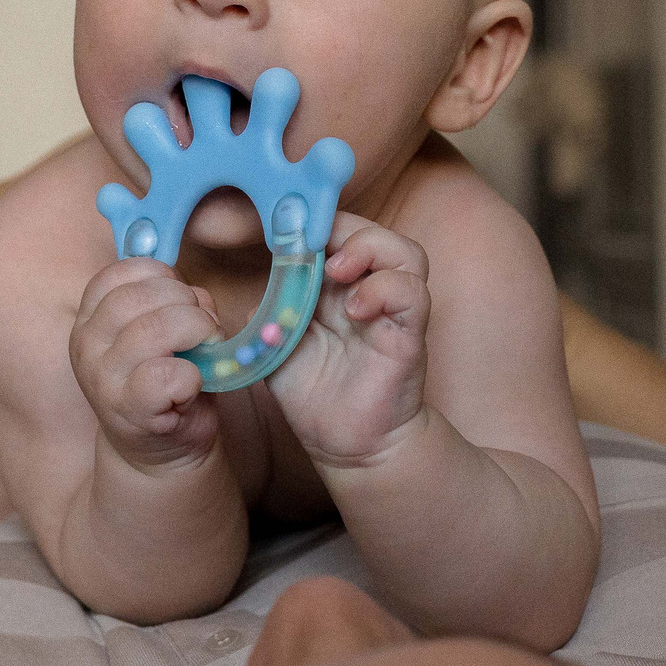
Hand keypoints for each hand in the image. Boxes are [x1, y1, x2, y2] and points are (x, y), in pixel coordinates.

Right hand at [70, 258, 221, 468]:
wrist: (160, 451)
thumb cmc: (166, 382)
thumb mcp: (165, 330)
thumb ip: (177, 302)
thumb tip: (197, 295)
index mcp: (91, 317)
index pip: (117, 274)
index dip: (160, 276)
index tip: (181, 296)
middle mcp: (86, 344)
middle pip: (137, 297)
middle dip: (185, 302)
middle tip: (204, 326)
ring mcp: (102, 379)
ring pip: (153, 330)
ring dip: (196, 331)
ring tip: (207, 349)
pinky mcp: (127, 410)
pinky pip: (165, 375)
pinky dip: (192, 374)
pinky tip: (193, 384)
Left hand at [270, 213, 430, 466]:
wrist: (344, 443)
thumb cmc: (314, 394)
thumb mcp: (273, 348)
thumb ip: (263, 316)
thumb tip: (252, 292)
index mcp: (336, 287)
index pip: (338, 232)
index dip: (317, 221)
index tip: (286, 226)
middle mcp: (369, 291)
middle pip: (373, 231)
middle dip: (343, 227)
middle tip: (313, 246)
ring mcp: (393, 311)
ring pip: (405, 251)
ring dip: (369, 249)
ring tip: (338, 270)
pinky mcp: (409, 334)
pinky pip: (413, 293)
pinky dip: (386, 289)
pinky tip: (357, 309)